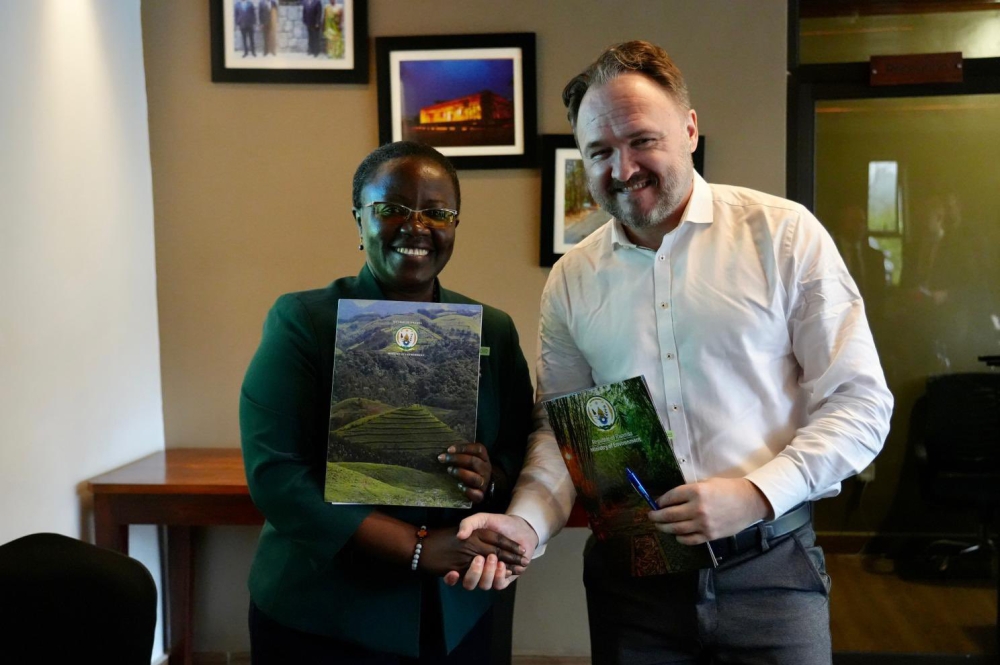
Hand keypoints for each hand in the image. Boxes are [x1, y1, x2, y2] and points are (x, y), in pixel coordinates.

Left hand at [438, 443, 491, 503]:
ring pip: (474, 477)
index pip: (478, 449)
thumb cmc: (471, 470)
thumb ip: (462, 454)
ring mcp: (484, 482)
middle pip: (473, 461)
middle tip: (442, 458)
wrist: (482, 487)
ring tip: (449, 470)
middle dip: (456, 458)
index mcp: (484, 458)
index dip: (464, 448)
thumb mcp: (470, 459)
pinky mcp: (481, 495)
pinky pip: (476, 494)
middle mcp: (485, 469)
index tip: (449, 449)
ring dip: (460, 473)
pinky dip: (468, 491)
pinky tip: (459, 486)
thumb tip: (447, 450)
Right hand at [443, 514, 538, 589]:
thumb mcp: (482, 519)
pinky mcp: (504, 578)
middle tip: (480, 558)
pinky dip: (500, 576)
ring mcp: (491, 576)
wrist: (521, 528)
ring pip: (484, 585)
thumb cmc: (499, 524)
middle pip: (469, 583)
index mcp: (467, 558)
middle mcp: (477, 570)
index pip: (453, 575)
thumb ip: (469, 523)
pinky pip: (499, 584)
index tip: (453, 572)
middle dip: (474, 574)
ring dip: (488, 573)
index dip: (450, 578)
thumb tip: (460, 535)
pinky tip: (504, 565)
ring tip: (496, 559)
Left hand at [648, 478, 771, 544]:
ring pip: (675, 529)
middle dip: (656, 516)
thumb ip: (688, 492)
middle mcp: (697, 509)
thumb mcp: (706, 483)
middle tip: (651, 515)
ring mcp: (703, 524)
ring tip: (659, 525)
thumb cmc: (727, 489)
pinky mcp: (709, 535)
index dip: (660, 501)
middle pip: (669, 515)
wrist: (749, 502)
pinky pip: (688, 539)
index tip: (656, 503)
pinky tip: (676, 534)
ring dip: (664, 527)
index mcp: (696, 492)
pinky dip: (679, 537)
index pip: (670, 497)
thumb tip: (669, 500)